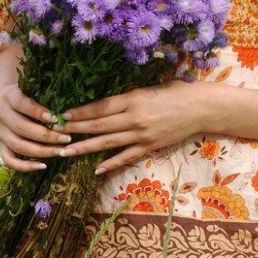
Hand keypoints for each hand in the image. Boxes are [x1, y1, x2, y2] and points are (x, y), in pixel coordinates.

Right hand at [0, 83, 72, 172]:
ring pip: (17, 145)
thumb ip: (44, 92)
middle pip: (21, 128)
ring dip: (41, 151)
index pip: (21, 104)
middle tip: (67, 138)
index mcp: (7, 95)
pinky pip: (9, 160)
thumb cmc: (25, 90)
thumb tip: (66, 105)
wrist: (0, 96)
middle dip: (46, 135)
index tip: (57, 118)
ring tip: (61, 151)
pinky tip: (43, 165)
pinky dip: (25, 166)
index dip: (38, 111)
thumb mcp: (30, 86)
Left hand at [54, 78, 207, 175]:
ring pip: (107, 142)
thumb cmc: (177, 91)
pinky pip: (126, 156)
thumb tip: (105, 102)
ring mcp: (142, 135)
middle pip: (99, 125)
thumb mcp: (149, 87)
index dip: (80, 111)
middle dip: (75, 129)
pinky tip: (96, 169)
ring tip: (66, 151)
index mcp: (133, 98)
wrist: (201, 108)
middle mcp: (134, 118)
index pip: (100, 107)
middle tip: (55, 133)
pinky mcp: (150, 147)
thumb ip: (128, 96)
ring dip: (85, 147)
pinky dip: (110, 163)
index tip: (63, 114)